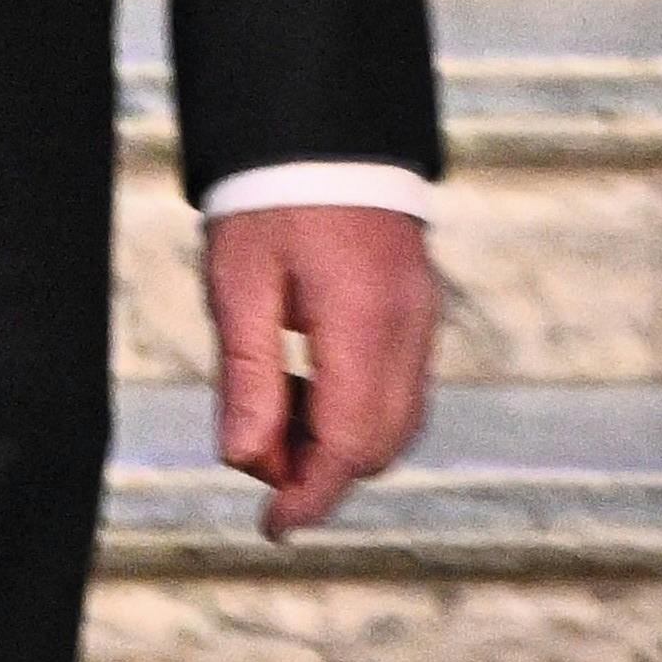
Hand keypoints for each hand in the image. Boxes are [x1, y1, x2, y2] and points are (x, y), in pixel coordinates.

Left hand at [205, 198, 436, 540]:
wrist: (322, 131)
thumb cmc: (270, 202)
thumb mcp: (238, 286)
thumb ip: (246, 374)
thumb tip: (244, 460)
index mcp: (363, 323)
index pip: (350, 443)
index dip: (311, 495)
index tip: (274, 529)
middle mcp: (408, 329)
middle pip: (379, 444)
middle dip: (321, 469)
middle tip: (256, 451)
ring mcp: (422, 321)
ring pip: (396, 422)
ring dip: (338, 440)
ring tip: (275, 406)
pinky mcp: (419, 312)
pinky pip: (399, 388)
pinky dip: (355, 408)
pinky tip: (305, 380)